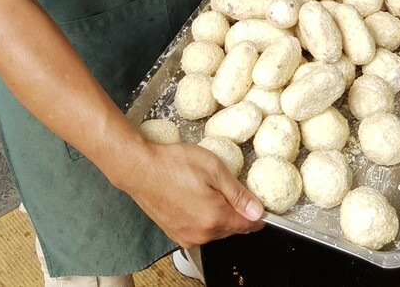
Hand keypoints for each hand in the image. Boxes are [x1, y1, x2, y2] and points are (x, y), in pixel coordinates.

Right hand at [126, 141, 264, 247]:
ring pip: (215, 230)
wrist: (140, 169)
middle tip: (227, 186)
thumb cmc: (174, 164)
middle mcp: (201, 234)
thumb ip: (238, 193)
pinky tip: (195, 197)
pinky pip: (199, 230)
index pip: (247, 225)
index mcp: (214, 218)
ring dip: (218, 214)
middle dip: (236, 211)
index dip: (256, 214)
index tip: (259, 205)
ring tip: (207, 188)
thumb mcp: (214, 169)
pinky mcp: (175, 234)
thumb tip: (257, 211)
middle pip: (231, 228)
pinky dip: (203, 217)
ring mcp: (186, 236)